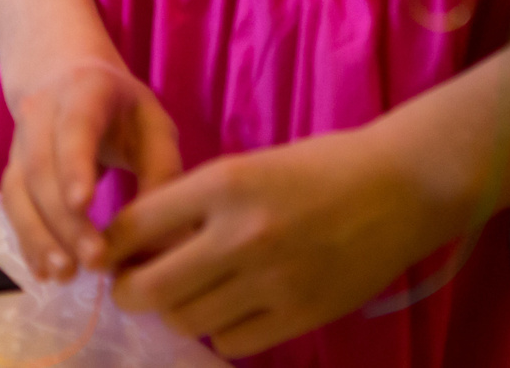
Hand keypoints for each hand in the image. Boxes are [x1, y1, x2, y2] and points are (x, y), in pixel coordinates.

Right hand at [0, 57, 182, 280]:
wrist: (68, 78)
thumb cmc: (122, 110)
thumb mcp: (153, 125)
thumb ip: (162, 171)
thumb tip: (168, 236)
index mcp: (83, 90)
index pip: (74, 126)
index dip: (75, 164)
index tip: (83, 204)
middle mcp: (40, 112)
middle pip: (42, 167)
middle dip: (65, 219)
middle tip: (95, 260)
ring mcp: (19, 141)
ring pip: (19, 190)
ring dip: (39, 235)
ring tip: (66, 274)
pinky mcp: (12, 169)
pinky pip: (12, 206)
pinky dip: (26, 240)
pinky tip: (44, 272)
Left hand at [99, 122, 465, 359]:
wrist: (398, 188)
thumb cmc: (317, 168)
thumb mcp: (245, 166)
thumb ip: (194, 203)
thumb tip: (139, 242)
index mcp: (223, 183)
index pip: (136, 225)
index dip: (113, 244)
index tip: (112, 249)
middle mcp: (241, 234)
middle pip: (150, 287)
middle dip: (128, 290)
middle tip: (131, 285)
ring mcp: (272, 281)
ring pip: (186, 320)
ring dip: (173, 312)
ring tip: (182, 296)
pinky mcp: (301, 315)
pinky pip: (232, 342)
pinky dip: (220, 331)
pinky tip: (228, 311)